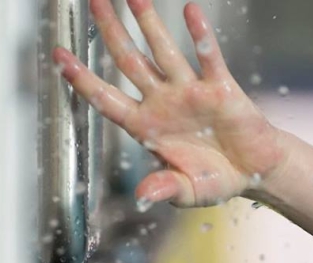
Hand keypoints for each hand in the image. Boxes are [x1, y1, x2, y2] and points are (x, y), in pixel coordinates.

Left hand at [55, 0, 286, 207]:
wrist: (254, 172)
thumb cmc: (216, 180)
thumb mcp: (187, 192)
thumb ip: (165, 188)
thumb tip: (144, 195)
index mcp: (147, 127)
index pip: (107, 98)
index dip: (82, 79)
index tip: (58, 56)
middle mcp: (163, 102)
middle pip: (129, 61)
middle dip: (110, 31)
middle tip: (93, 1)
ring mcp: (190, 91)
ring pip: (163, 51)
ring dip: (149, 22)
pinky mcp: (220, 88)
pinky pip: (208, 58)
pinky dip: (200, 36)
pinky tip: (191, 12)